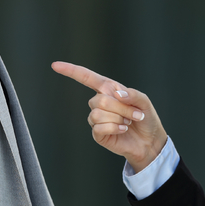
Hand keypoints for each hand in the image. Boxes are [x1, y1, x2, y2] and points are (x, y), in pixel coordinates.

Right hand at [52, 61, 166, 171]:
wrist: (149, 141)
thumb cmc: (146, 118)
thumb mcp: (144, 101)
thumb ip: (132, 94)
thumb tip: (116, 94)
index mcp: (108, 89)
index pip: (87, 77)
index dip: (71, 71)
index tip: (55, 65)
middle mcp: (100, 102)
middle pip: (100, 100)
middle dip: (121, 108)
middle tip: (134, 115)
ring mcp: (97, 118)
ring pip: (98, 113)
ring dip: (118, 118)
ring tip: (127, 122)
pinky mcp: (98, 133)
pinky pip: (99, 127)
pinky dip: (115, 127)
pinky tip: (123, 129)